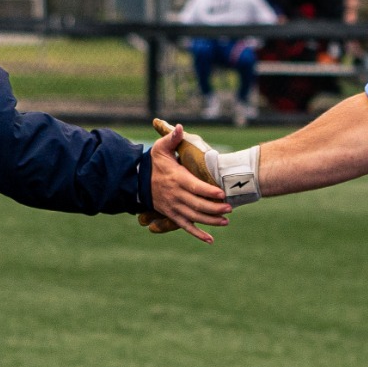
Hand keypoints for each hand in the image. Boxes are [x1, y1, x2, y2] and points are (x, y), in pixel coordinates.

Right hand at [146, 122, 230, 242]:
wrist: (137, 181)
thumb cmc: (153, 163)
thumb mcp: (161, 148)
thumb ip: (171, 139)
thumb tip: (180, 127)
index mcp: (176, 179)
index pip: (195, 186)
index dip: (209, 191)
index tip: (222, 193)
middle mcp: (175, 195)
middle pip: (197, 204)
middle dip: (214, 207)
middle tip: (230, 207)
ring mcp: (173, 207)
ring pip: (194, 217)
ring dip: (210, 221)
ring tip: (226, 221)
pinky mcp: (171, 215)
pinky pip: (185, 226)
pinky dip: (198, 234)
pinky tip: (210, 239)